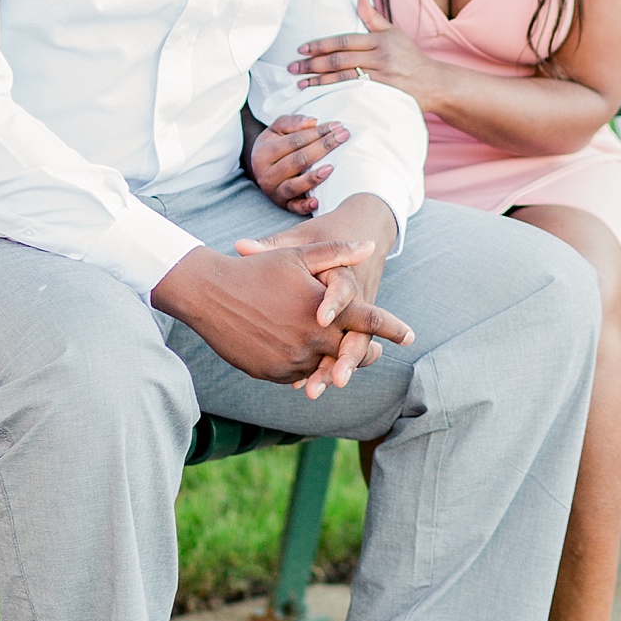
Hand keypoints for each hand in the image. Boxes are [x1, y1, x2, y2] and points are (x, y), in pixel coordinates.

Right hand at [153, 205, 409, 401]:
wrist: (210, 295)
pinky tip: (303, 356)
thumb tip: (370, 246)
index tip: (410, 335)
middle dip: (361, 352)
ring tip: (339, 357)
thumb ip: (338, 253)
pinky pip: (297, 374)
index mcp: (324, 312)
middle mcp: (311, 341)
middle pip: (350, 353)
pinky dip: (304, 366)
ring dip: (331, 360)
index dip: (392, 329)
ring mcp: (291, 361)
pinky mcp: (272, 373)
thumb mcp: (298, 256)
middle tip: (373, 350)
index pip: (369, 322)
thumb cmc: (257, 269)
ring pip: (322, 365)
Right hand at [249, 111, 352, 211]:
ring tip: (331, 168)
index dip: (317, 132)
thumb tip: (312, 122)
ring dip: (313, 178)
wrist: (260, 168)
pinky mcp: (283, 205)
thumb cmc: (274, 145)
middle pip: (298, 160)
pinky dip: (305, 206)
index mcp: (263, 153)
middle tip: (344, 136)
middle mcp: (266, 174)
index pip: (295, 141)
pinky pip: (294, 207)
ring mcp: (274, 191)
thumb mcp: (276, 129)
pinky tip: (317, 202)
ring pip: (295, 185)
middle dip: (323, 147)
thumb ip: (292, 122)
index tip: (337, 126)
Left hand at [290, 0, 438, 107]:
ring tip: (301, 83)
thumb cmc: (410, 57)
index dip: (320, 45)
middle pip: (340, 60)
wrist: (435, 83)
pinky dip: (337, 94)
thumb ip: (373, 17)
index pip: (344, 41)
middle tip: (292, 68)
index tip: (301, 49)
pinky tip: (321, 96)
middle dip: (313, 64)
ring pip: (344, 78)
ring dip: (319, 81)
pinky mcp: (385, 94)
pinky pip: (356, 93)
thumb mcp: (394, 33)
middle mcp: (381, 57)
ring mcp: (383, 77)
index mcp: (380, 40)